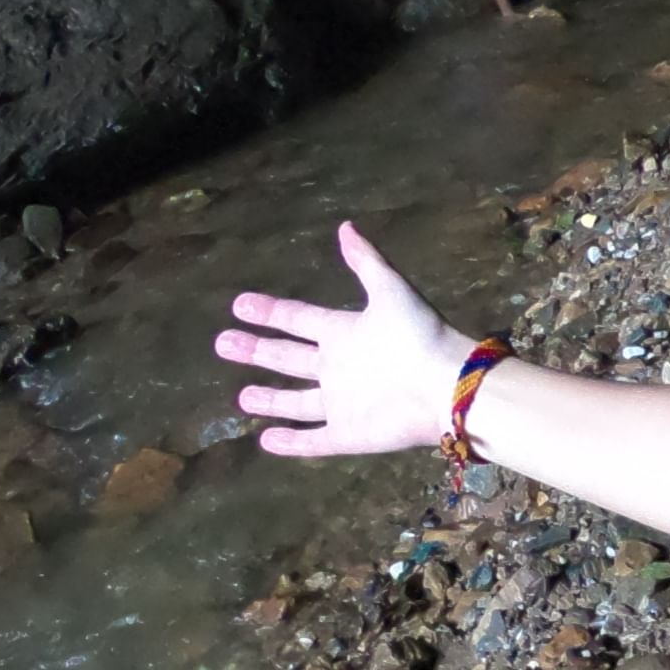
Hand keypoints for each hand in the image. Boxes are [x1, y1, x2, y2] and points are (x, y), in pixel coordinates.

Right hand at [219, 222, 478, 456]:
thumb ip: (366, 262)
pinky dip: (291, 443)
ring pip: (297, 403)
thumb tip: (345, 226)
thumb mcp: (391, 291)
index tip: (239, 305)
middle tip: (222, 343)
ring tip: (241, 397)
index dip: (269, 312)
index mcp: (346, 333)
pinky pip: (314, 441)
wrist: (447, 386)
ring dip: (270, 400)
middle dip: (257, 351)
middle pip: (289, 359)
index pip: (298, 320)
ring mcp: (343, 404)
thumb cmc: (420, 337)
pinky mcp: (348, 435)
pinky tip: (265, 440)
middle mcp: (339, 368)